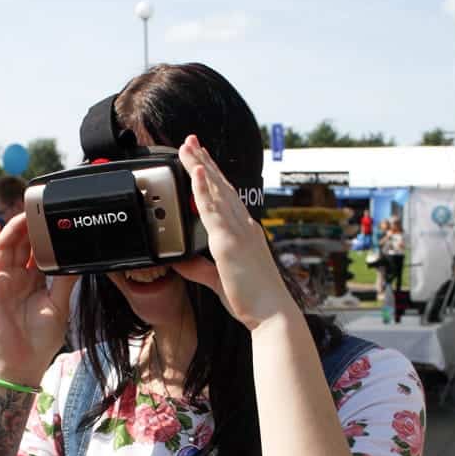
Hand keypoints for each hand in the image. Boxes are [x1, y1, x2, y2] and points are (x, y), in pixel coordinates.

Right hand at [0, 215, 77, 382]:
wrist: (23, 364)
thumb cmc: (40, 341)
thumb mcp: (59, 306)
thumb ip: (65, 282)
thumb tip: (77, 260)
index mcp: (34, 283)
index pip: (36, 253)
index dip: (42, 237)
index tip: (53, 221)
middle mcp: (16, 280)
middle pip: (20, 246)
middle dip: (28, 229)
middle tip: (39, 212)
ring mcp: (1, 283)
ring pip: (4, 248)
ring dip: (12, 230)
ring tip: (22, 215)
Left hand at [170, 135, 296, 330]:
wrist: (272, 314)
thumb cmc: (253, 300)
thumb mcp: (219, 281)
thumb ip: (200, 269)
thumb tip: (182, 261)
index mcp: (245, 234)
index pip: (227, 199)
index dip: (213, 177)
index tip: (203, 160)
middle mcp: (244, 227)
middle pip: (221, 187)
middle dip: (205, 162)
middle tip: (191, 141)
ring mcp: (238, 232)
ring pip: (216, 191)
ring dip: (201, 167)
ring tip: (188, 147)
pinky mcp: (229, 242)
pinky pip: (213, 210)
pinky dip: (204, 189)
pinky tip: (197, 172)